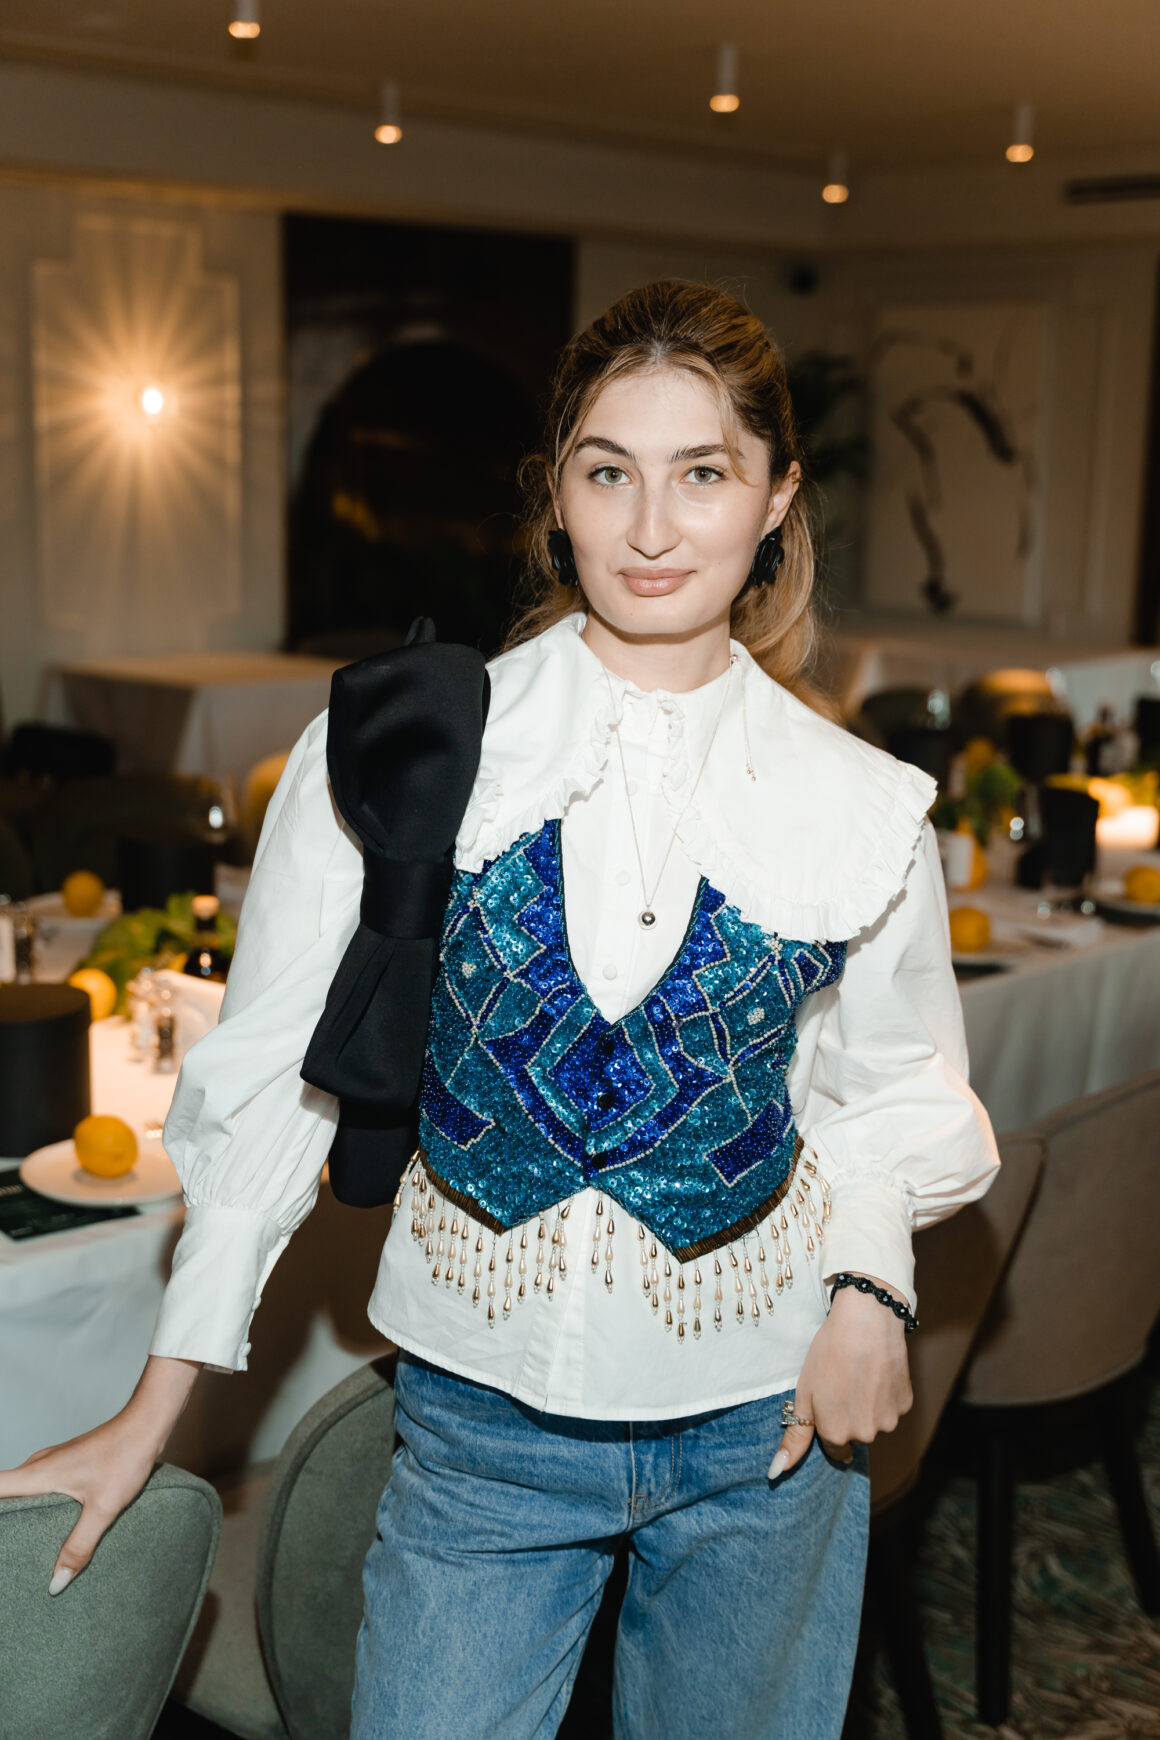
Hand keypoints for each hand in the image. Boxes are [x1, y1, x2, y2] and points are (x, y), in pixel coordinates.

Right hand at [0, 1355, 200, 1593]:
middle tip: (8, 1554)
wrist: (147, 1424)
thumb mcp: (103, 1509)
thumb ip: (79, 1546)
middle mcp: (38, 1466)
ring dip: (18, 1515)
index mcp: (37, 1474)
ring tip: (22, 1548)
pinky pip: (40, 1488)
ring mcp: (51, 1463)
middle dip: (3, 1522)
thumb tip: (56, 1582)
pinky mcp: (66, 1465)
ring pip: (22, 1491)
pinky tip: (50, 1528)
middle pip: (4, 1493)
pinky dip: (37, 1507)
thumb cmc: (125, 1457)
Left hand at [767, 1273, 912, 1478]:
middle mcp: (866, 1434)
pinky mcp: (905, 1403)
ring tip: (858, 1374)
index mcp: (836, 1433)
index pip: (832, 1445)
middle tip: (841, 1382)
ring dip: (867, 1406)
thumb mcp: (804, 1392)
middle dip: (847, 1416)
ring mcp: (889, 1420)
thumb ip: (795, 1436)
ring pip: (874, 1421)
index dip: (827, 1422)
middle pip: (854, 1434)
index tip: (827, 1400)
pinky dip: (884, 1394)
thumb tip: (777, 1471)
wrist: (867, 1320)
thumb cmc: (829, 1352)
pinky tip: (876, 1371)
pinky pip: (891, 1407)